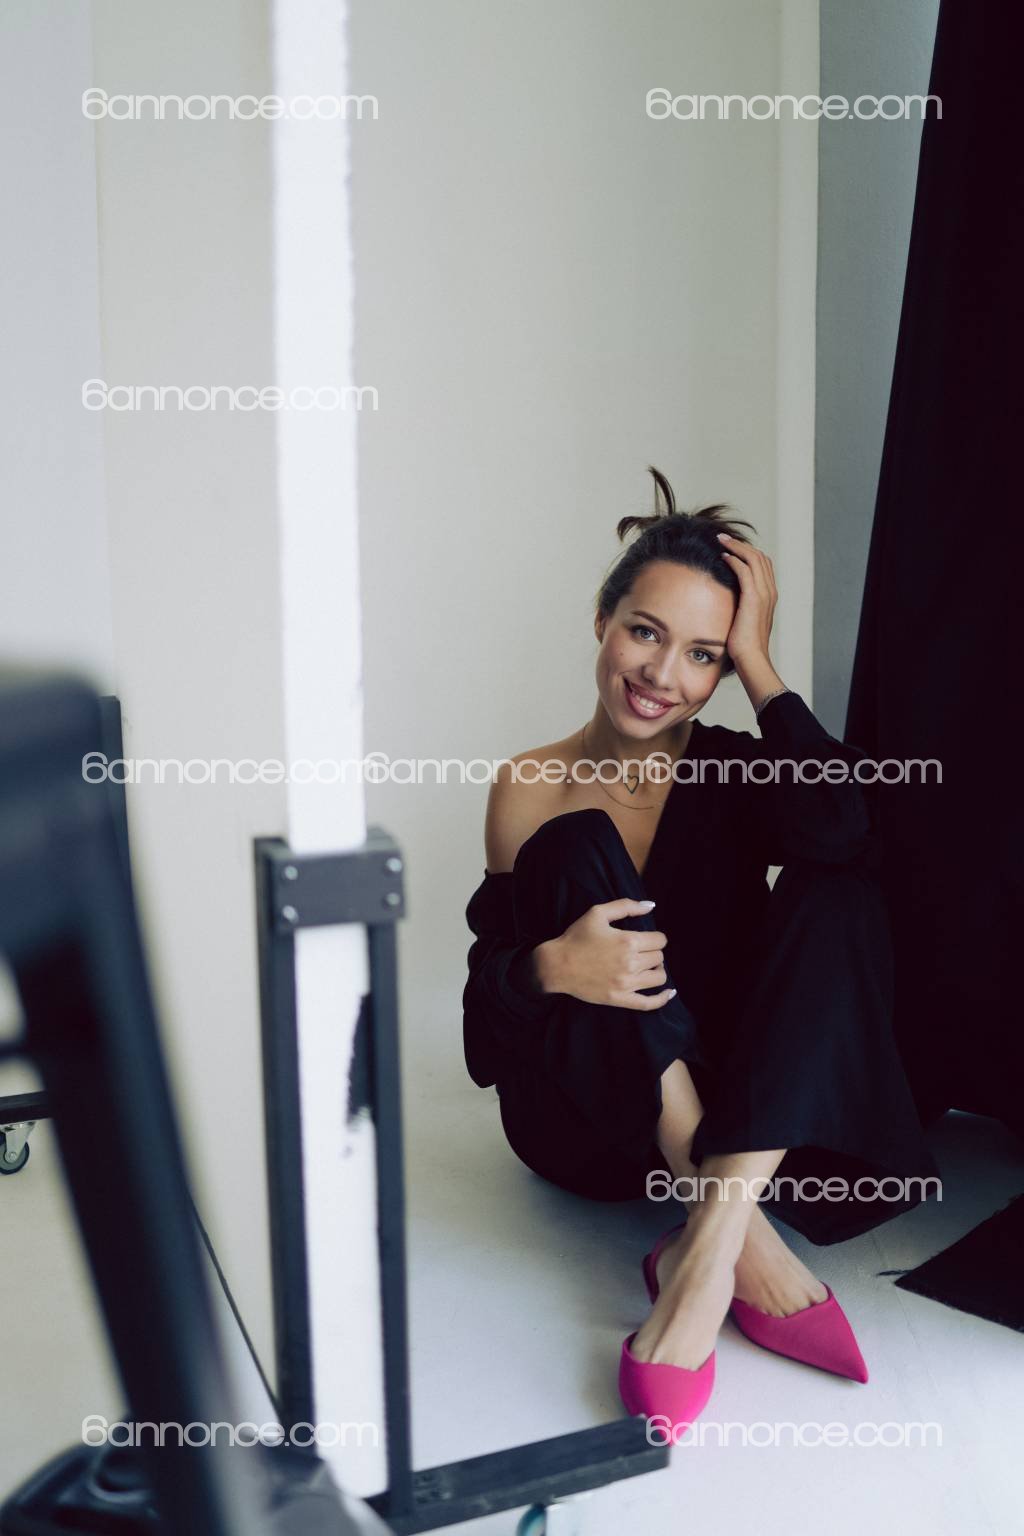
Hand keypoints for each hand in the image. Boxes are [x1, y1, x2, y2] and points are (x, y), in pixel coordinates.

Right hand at [540, 898, 676, 1010]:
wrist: (556, 965)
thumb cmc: (576, 937)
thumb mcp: (597, 913)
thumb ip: (626, 906)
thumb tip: (650, 905)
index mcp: (627, 941)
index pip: (660, 940)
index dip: (655, 937)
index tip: (646, 938)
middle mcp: (630, 963)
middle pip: (660, 958)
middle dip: (653, 952)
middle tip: (641, 951)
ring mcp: (626, 983)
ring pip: (659, 977)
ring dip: (656, 970)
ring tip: (646, 966)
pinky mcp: (619, 999)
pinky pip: (649, 1003)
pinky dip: (662, 999)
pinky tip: (668, 993)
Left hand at [717, 532, 776, 665]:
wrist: (752, 658)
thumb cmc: (745, 646)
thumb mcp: (744, 622)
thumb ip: (741, 609)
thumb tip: (728, 603)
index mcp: (769, 596)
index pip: (763, 564)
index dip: (748, 552)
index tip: (731, 547)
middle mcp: (770, 591)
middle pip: (760, 556)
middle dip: (741, 544)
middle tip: (723, 538)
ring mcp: (764, 594)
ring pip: (753, 558)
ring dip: (736, 546)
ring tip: (721, 540)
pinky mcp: (753, 598)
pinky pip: (745, 569)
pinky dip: (734, 559)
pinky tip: (723, 557)